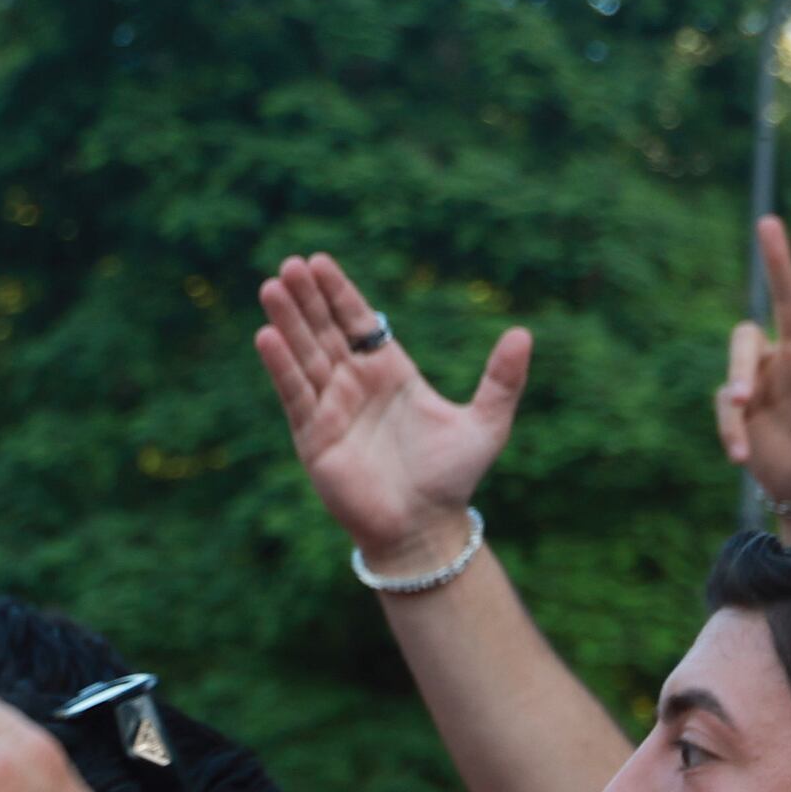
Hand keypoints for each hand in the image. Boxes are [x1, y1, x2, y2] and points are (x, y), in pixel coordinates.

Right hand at [253, 252, 530, 566]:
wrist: (426, 530)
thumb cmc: (453, 479)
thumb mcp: (487, 424)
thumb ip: (503, 380)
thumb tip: (523, 334)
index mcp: (390, 372)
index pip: (358, 321)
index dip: (338, 292)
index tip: (319, 262)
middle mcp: (355, 385)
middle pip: (326, 331)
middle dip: (307, 298)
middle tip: (290, 264)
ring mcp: (332, 408)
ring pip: (305, 355)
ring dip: (287, 322)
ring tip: (272, 286)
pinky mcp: (314, 437)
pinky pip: (295, 394)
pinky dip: (281, 366)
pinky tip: (267, 335)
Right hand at [715, 218, 790, 518]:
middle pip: (782, 300)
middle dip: (776, 261)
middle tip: (767, 222)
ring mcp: (767, 381)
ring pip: (741, 350)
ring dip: (734, 376)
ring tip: (738, 409)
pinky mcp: (742, 409)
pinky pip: (726, 404)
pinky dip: (729, 427)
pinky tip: (741, 455)